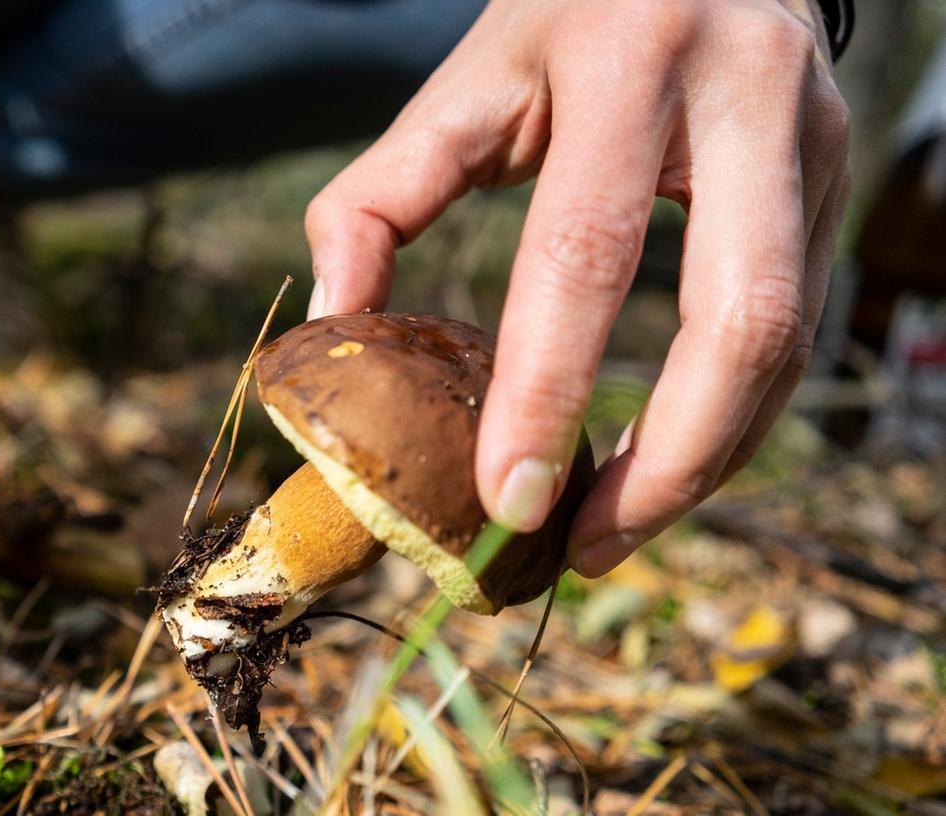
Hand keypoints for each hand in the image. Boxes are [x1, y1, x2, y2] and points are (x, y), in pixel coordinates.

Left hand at [305, 0, 848, 576]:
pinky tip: (663, 466)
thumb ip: (380, 196)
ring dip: (706, 462)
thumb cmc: (563, 19)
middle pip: (740, 320)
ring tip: (611, 531)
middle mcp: (746, 99)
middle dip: (667, 464)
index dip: (548, 389)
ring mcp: (811, 144)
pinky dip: (730, 417)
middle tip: (579, 547)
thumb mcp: (464, 83)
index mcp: (629, 64)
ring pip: (785, 343)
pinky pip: (795, 328)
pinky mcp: (834, 182)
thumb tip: (334, 324)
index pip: (586, 253)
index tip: (503, 499)